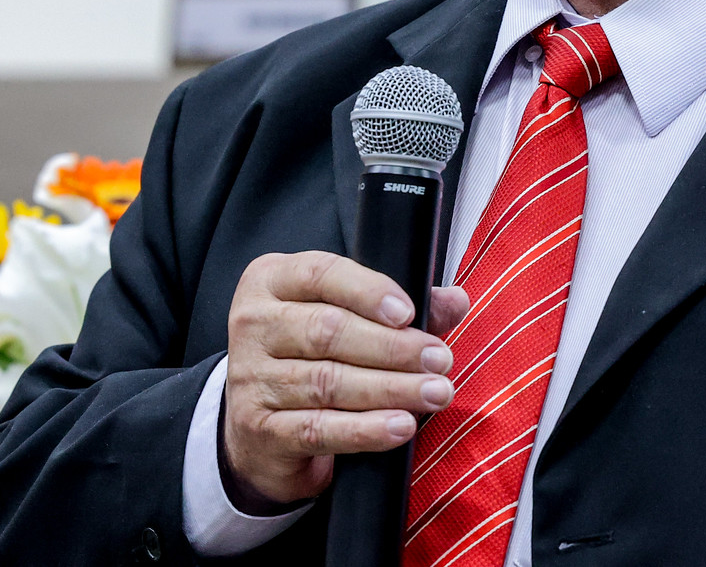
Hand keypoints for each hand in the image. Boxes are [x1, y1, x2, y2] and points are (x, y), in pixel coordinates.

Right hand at [221, 251, 471, 506]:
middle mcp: (253, 324)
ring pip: (327, 382)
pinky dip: (364, 430)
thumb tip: (454, 300)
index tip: (409, 313)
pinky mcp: (259, 428)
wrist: (259, 431)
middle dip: (392, 347)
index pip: (319, 274)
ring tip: (435, 393)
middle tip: (440, 360)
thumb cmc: (310, 358)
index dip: (367, 291)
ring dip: (390, 389)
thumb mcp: (344, 319)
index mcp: (271, 281)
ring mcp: (250, 378)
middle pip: (327, 330)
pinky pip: (318, 428)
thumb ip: (397, 310)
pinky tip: (401, 427)